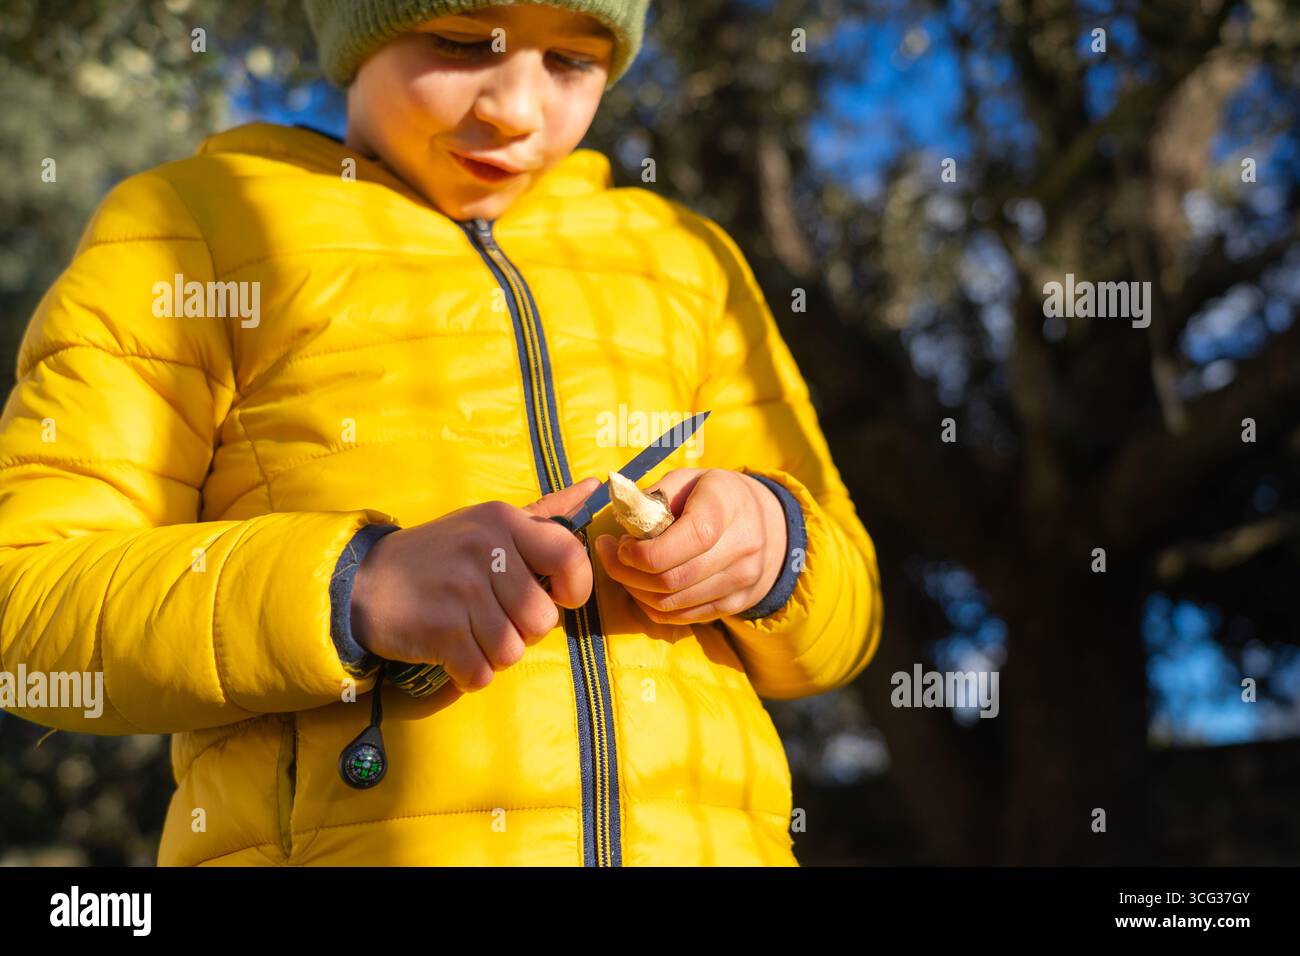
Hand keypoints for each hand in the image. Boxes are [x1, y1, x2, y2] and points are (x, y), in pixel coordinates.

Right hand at [350, 478, 600, 692]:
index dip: (575, 588)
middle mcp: (485, 550)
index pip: (570, 556)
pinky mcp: (440, 629)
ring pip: (512, 651)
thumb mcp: (488, 523)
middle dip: (523, 632)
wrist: (365, 581)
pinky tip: (452, 654)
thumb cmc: (440, 555)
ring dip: (494, 656)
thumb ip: (544, 514)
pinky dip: (469, 675)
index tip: (555, 597)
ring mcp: (461, 590)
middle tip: (493, 619)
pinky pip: (481, 674)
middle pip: (542, 620)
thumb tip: (595, 487)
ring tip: (470, 634)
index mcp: (504, 521)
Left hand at [593, 468, 786, 624]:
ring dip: (636, 590)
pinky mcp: (736, 604)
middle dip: (627, 572)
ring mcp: (742, 580)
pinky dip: (652, 606)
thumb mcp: (687, 479)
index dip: (646, 551)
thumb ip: (654, 496)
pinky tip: (641, 586)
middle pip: (674, 578)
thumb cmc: (715, 496)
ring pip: (673, 603)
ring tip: (624, 568)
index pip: (690, 539)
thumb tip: (620, 517)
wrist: (766, 524)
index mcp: (727, 507)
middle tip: (610, 555)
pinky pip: (682, 617)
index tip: (620, 544)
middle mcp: (742, 546)